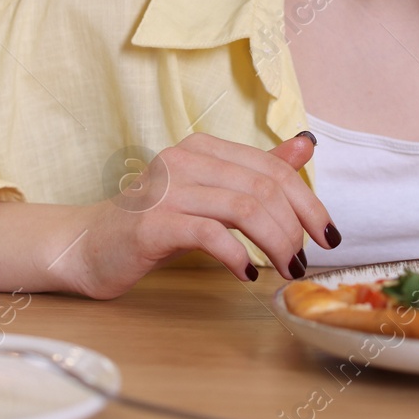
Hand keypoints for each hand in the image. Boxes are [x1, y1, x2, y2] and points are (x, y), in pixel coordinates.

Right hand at [69, 132, 336, 298]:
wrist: (90, 247)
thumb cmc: (156, 223)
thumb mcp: (212, 194)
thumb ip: (257, 171)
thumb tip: (306, 146)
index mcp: (204, 147)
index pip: (273, 168)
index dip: (308, 203)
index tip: (328, 236)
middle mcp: (184, 159)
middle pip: (263, 187)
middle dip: (295, 228)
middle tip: (304, 262)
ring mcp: (165, 188)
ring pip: (243, 207)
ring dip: (275, 243)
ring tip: (286, 269)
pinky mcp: (151, 222)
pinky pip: (208, 233)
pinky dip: (236, 254)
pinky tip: (247, 272)